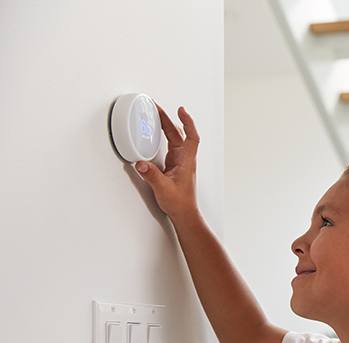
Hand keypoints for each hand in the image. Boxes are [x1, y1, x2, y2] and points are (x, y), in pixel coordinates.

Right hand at [133, 104, 200, 222]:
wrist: (184, 213)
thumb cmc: (180, 203)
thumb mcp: (163, 189)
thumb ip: (151, 176)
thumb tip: (141, 163)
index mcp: (186, 161)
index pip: (192, 137)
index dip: (188, 122)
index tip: (181, 110)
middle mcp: (184, 159)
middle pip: (179, 134)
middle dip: (169, 118)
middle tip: (157, 107)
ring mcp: (179, 161)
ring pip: (174, 138)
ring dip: (166, 125)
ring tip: (155, 114)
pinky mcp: (173, 165)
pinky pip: (169, 145)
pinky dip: (163, 135)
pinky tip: (156, 131)